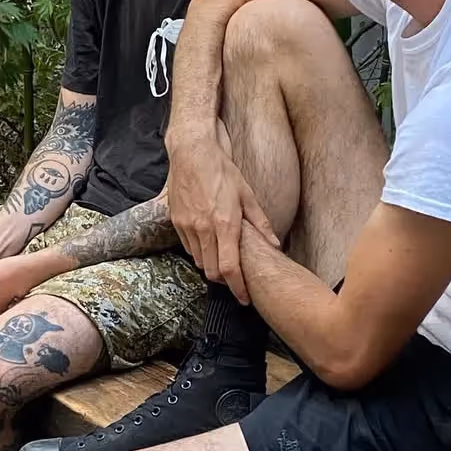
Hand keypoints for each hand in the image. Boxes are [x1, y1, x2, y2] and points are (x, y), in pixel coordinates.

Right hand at [167, 133, 277, 304]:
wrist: (192, 152)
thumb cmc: (222, 171)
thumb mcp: (247, 194)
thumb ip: (260, 223)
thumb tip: (274, 244)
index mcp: (225, 224)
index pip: (230, 269)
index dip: (238, 288)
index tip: (244, 298)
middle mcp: (204, 229)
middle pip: (212, 271)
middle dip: (224, 280)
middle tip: (234, 278)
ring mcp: (187, 226)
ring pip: (199, 261)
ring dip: (210, 265)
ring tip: (221, 257)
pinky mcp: (176, 221)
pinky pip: (188, 247)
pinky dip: (198, 251)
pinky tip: (207, 242)